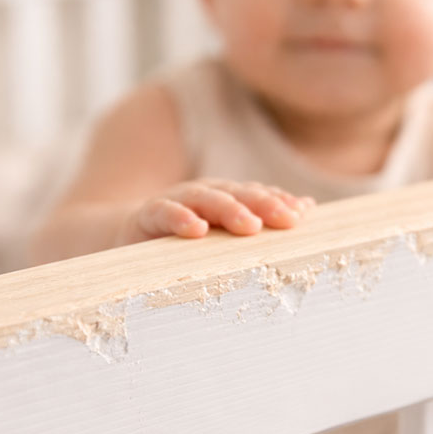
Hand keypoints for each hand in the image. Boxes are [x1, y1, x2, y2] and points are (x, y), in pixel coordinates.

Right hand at [127, 178, 315, 240]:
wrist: (125, 238)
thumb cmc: (183, 239)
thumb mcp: (223, 230)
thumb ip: (262, 216)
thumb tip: (307, 207)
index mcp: (225, 198)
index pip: (257, 195)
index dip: (279, 201)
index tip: (302, 215)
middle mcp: (203, 195)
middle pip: (237, 194)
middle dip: (264, 204)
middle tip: (287, 219)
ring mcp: (175, 203)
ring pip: (205, 199)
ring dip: (229, 209)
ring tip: (250, 226)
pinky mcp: (147, 216)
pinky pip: (164, 213)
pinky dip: (179, 218)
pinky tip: (196, 229)